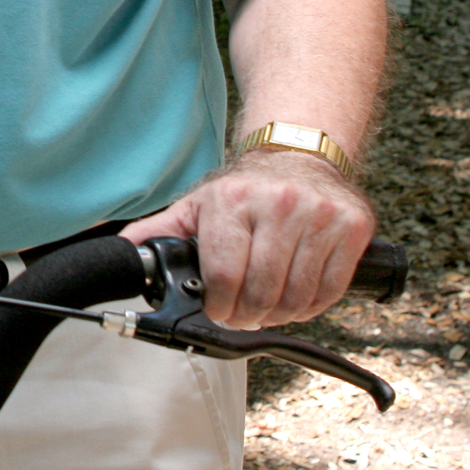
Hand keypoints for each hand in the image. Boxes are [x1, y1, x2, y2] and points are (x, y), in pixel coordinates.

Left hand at [122, 150, 374, 328]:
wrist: (299, 152)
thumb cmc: (245, 187)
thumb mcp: (197, 203)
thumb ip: (158, 231)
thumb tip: (118, 251)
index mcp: (232, 200)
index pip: (224, 275)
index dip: (220, 306)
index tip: (219, 312)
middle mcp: (278, 204)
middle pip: (262, 292)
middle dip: (248, 316)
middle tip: (242, 317)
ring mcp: (318, 216)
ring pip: (298, 297)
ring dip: (279, 316)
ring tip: (267, 310)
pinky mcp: (351, 228)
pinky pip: (331, 290)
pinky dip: (312, 307)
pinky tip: (296, 300)